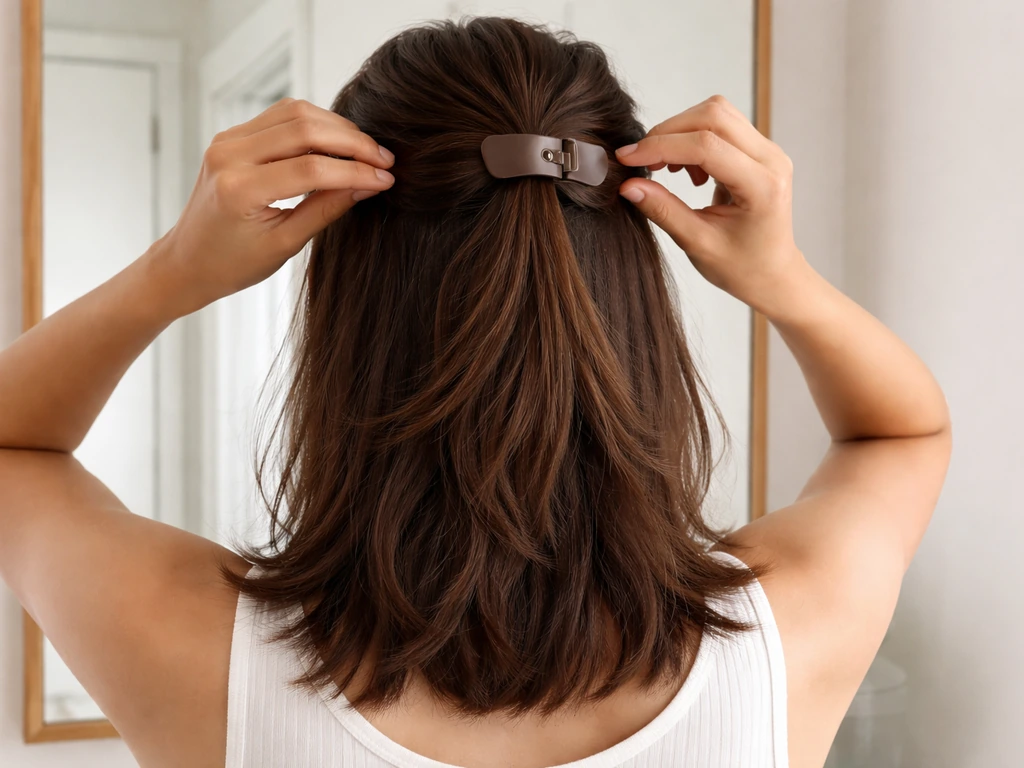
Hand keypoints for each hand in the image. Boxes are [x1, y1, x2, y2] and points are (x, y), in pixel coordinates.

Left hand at [150, 97, 395, 314]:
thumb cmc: (233, 263)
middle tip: (385, 159)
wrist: (188, 260)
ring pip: (295, 112)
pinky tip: (339, 143)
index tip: (386, 178)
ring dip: (337, 127)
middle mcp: (229, 156)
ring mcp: (227, 140)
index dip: (355, 170)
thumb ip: (327, 209)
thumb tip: (369, 183)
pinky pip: (281, 116)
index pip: (311, 168)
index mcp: (239, 190)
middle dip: (352, 142)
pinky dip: (315, 124)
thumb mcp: (285, 244)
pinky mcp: (232, 136)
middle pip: (304, 128)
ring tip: (366, 150)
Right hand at [615, 95, 804, 312]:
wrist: (773, 274)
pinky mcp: (759, 149)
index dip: (661, 146)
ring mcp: (768, 150)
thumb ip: (663, 210)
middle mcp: (771, 159)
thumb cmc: (741, 267)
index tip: (627, 159)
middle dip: (668, 132)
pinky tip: (689, 172)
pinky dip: (693, 139)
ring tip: (670, 171)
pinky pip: (721, 125)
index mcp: (762, 185)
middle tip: (643, 162)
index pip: (706, 146)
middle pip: (713, 115)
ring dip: (681, 133)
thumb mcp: (697, 244)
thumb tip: (628, 184)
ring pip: (716, 114)